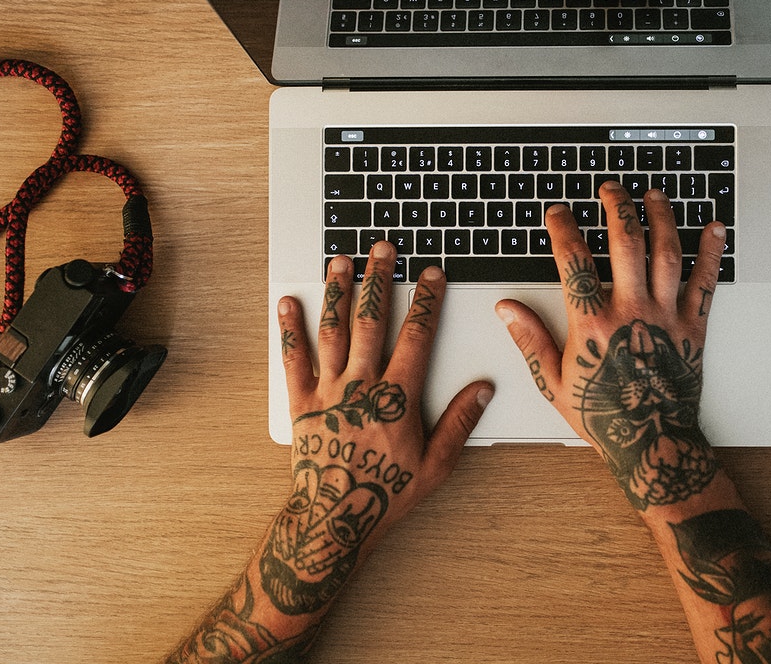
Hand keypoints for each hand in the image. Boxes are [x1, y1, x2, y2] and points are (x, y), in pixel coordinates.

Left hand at [272, 244, 491, 614]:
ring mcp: (328, 391)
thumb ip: (460, 422)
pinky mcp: (301, 403)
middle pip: (372, 320)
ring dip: (337, 292)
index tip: (431, 275)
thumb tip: (483, 389)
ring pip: (333, 330)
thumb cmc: (386, 495)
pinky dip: (290, 329)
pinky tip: (287, 302)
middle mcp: (362, 385)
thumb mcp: (436, 464)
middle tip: (383, 250)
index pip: (417, 335)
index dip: (427, 300)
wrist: (334, 520)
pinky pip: (294, 359)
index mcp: (397, 396)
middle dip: (380, 280)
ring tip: (340, 261)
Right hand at [496, 182, 725, 509]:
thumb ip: (530, 339)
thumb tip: (507, 309)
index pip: (574, 261)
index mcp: (593, 324)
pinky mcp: (694, 327)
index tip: (558, 212)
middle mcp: (631, 312)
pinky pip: (706, 282)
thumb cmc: (602, 417)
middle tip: (610, 188)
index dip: (563, 229)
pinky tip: (714, 228)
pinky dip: (712, 252)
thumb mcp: (553, 382)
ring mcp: (665, 316)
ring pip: (666, 253)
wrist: (652, 443)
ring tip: (653, 195)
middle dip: (616, 207)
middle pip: (625, 243)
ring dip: (660, 218)